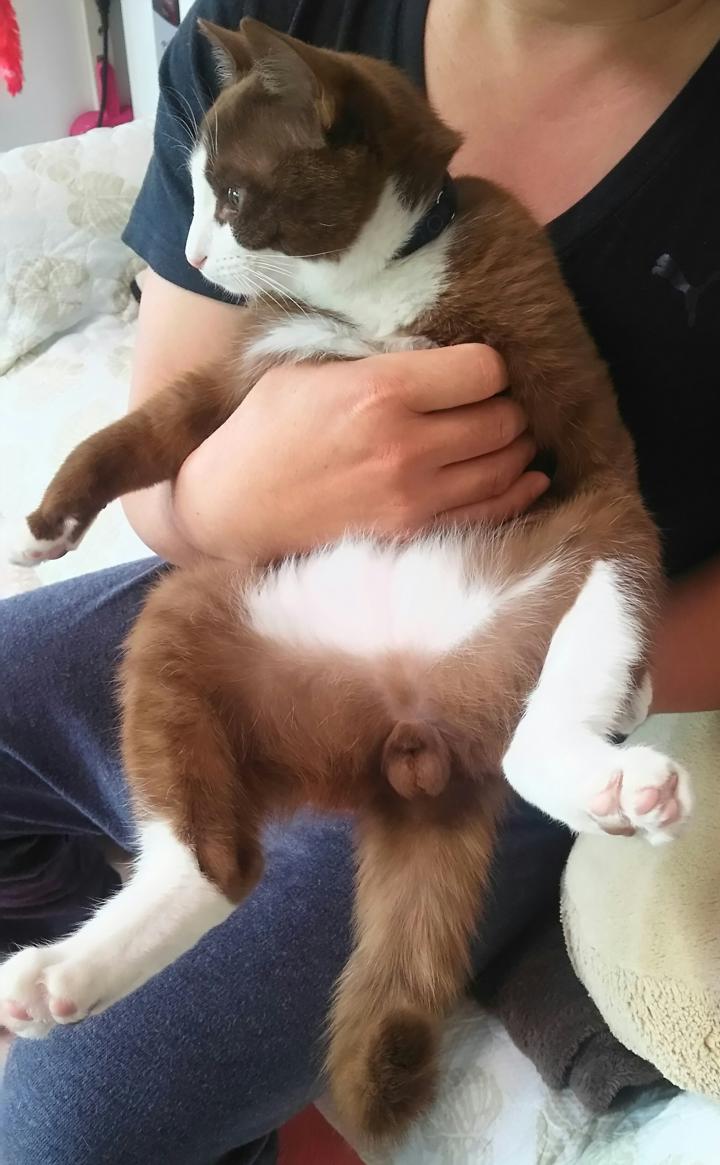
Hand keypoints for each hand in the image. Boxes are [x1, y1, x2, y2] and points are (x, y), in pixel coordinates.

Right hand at [173, 343, 549, 563]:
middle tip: (493, 400)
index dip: (489, 363)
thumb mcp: (309, 371)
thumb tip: (437, 352)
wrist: (229, 509)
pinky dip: (518, 489)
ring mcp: (414, 498)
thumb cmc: (264, 430)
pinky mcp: (413, 534)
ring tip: (503, 431)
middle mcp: (406, 447)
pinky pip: (493, 510)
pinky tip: (527, 473)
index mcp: (380, 392)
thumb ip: (378, 360)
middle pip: (504, 417)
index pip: (484, 368)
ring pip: (507, 464)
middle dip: (507, 403)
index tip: (474, 367)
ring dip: (515, 444)